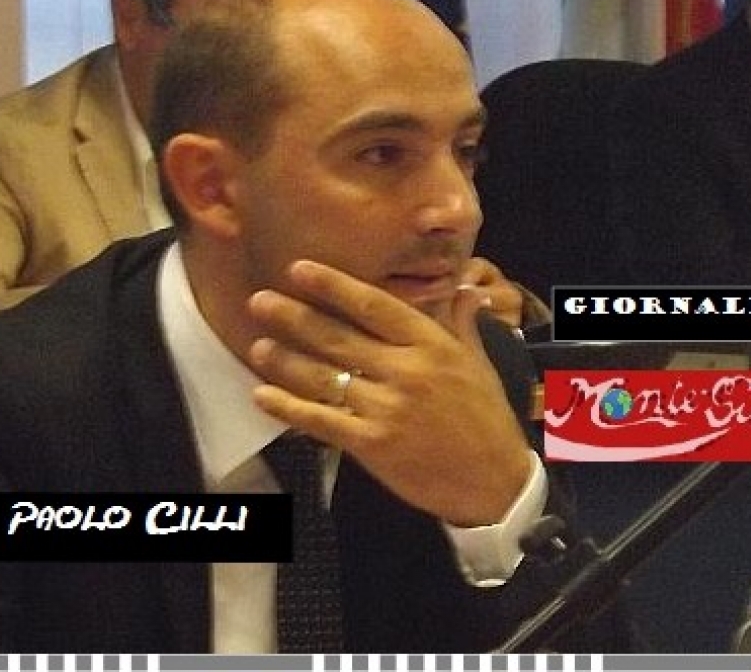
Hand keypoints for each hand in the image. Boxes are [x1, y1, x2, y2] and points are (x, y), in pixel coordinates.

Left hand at [247, 260, 533, 526]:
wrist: (494, 482)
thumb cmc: (486, 419)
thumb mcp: (478, 363)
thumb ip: (461, 323)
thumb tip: (464, 287)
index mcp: (431, 344)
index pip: (373, 304)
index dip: (333, 285)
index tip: (300, 269)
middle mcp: (406, 371)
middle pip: (338, 336)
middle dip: (293, 317)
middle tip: (259, 301)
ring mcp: (387, 408)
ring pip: (324, 376)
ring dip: (285, 360)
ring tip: (256, 345)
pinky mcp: (373, 444)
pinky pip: (322, 420)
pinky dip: (289, 407)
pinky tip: (263, 395)